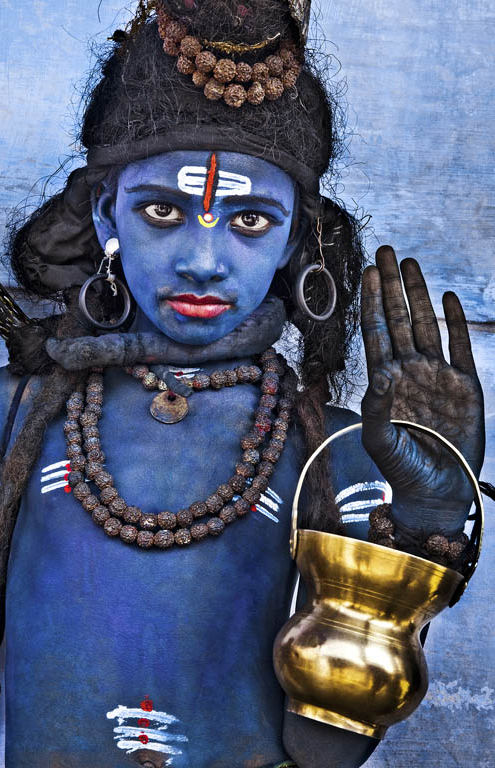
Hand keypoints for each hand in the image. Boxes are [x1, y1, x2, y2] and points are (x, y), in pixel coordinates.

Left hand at [360, 246, 484, 536]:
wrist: (437, 491)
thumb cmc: (402, 470)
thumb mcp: (381, 441)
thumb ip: (377, 408)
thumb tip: (379, 374)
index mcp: (385, 380)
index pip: (376, 332)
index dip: (372, 301)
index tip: (367, 271)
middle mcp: (409, 371)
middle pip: (399, 318)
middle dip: (392, 286)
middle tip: (386, 252)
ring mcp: (436, 375)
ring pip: (427, 325)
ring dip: (419, 294)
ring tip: (410, 264)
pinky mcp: (464, 384)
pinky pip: (459, 346)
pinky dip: (454, 322)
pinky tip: (446, 298)